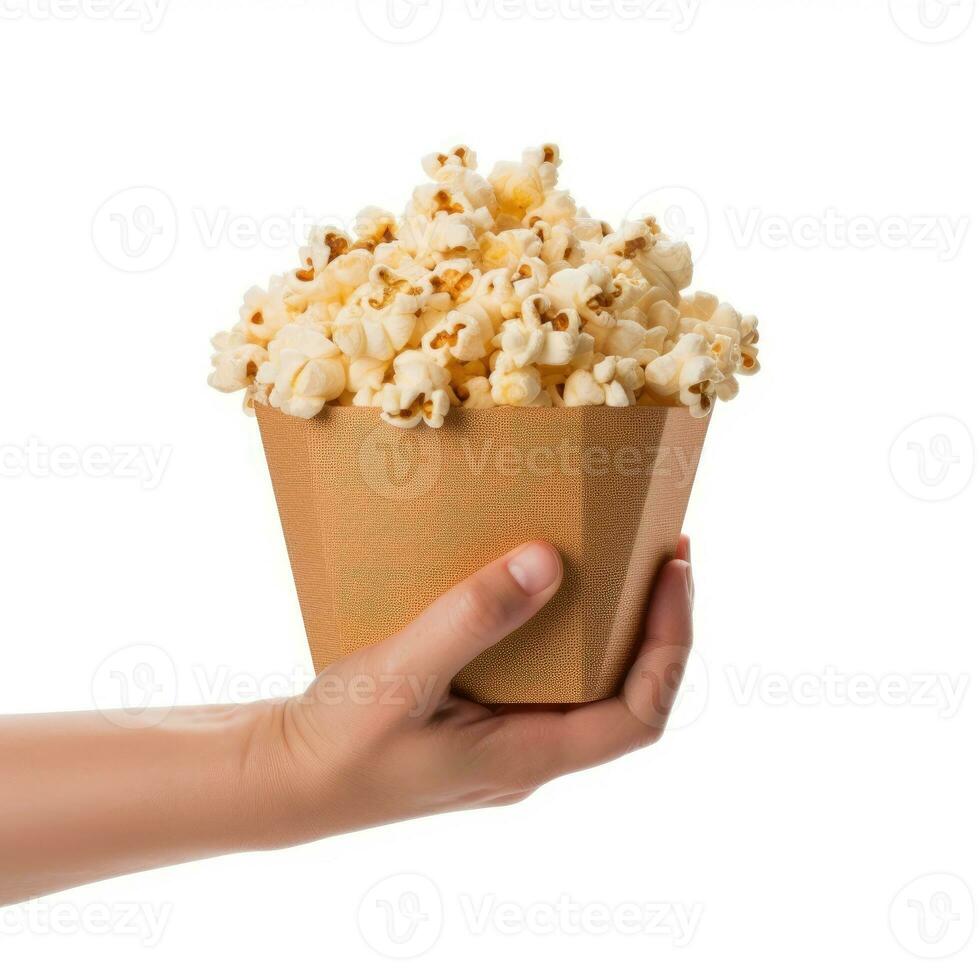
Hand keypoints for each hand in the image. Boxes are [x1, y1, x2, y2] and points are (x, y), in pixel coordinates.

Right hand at [250, 537, 694, 847]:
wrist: (284, 780)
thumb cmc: (337, 742)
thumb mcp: (402, 675)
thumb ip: (473, 619)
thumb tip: (549, 561)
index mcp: (527, 758)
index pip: (641, 714)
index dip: (672, 643)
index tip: (675, 571)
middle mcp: (529, 756)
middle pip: (625, 695)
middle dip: (654, 625)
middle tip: (660, 550)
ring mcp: (504, 742)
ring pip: (584, 686)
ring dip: (611, 626)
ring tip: (615, 559)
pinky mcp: (478, 723)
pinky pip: (542, 677)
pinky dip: (560, 632)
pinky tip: (537, 590)